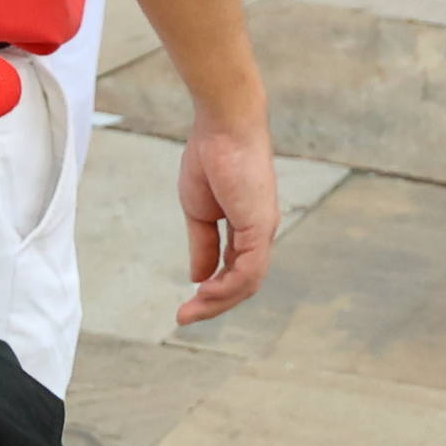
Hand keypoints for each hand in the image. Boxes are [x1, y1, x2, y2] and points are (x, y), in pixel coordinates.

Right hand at [175, 108, 279, 324]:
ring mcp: (262, 230)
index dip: (212, 291)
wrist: (222, 127)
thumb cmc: (211, 158)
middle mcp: (260, 232)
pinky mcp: (259, 226)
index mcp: (246, 227)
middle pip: (242, 283)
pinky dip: (227, 287)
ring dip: (217, 302)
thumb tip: (198, 276)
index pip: (234, 270)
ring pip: (246, 282)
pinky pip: (248, 269)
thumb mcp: (199, 212)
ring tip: (189, 312)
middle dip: (213, 305)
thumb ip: (203, 244)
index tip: (186, 303)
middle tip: (184, 318)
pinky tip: (203, 292)